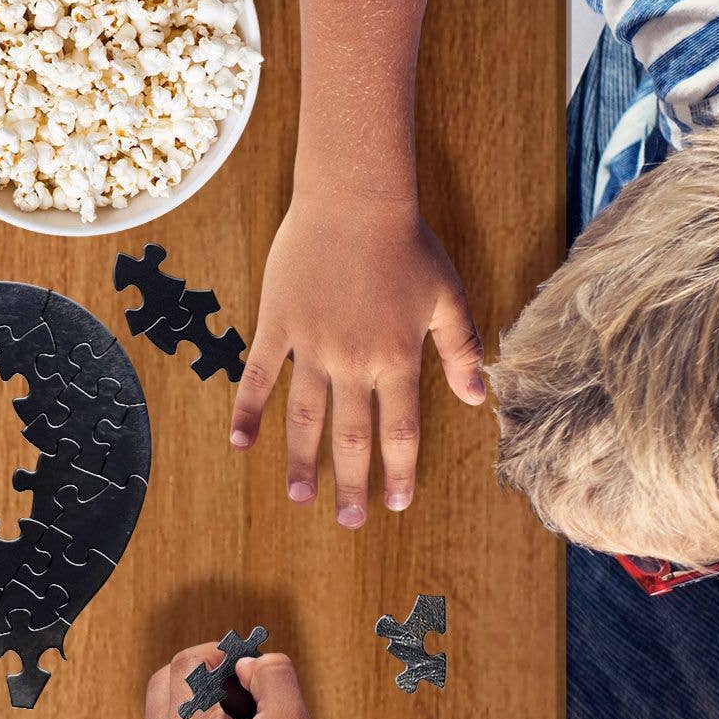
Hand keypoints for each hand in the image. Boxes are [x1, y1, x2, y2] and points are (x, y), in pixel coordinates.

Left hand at [137, 638, 333, 718]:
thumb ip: (271, 673)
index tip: (246, 660)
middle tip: (244, 685)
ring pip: (164, 703)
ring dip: (196, 695)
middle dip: (204, 671)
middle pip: (167, 679)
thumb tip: (243, 663)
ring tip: (241, 716)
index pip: (186, 664)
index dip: (218, 652)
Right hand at [230, 179, 485, 521]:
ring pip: (305, 416)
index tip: (396, 502)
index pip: (400, 430)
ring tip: (299, 497)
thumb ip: (462, 350)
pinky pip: (259, 375)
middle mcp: (352, 361)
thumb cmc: (406, 244)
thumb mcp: (447, 296)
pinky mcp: (278, 324)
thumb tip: (478, 398)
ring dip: (301, 461)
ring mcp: (311, 345)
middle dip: (351, 483)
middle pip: (351, 436)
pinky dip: (248, 410)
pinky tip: (240, 444)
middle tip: (349, 521)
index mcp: (396, 357)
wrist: (354, 197)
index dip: (400, 470)